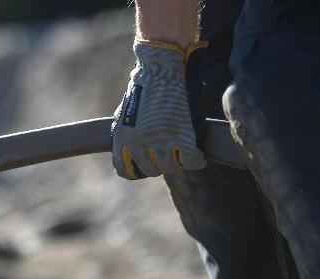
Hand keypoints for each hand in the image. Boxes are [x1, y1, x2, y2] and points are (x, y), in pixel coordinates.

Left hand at [111, 40, 206, 179]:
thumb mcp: (124, 113)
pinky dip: (195, 160)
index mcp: (122, 139)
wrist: (161, 68)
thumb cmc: (144, 86)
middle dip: (161, 162)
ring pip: (170, 167)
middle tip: (170, 151)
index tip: (147, 163)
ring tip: (182, 149)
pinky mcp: (181, 135)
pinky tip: (197, 154)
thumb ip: (124, 135)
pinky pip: (189, 161)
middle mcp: (138, 143)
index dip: (138, 169)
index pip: (125, 170)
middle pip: (151, 170)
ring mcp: (160, 141)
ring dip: (178, 160)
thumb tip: (128, 151)